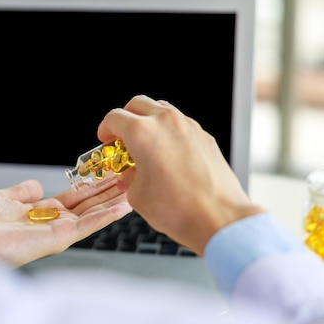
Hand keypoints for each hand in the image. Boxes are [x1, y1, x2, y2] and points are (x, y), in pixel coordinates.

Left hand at [0, 179, 130, 266]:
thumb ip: (20, 192)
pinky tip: (124, 205)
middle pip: (87, 205)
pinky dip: (106, 216)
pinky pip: (87, 225)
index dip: (89, 186)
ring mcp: (55, 232)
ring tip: (134, 188)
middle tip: (130, 177)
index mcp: (36, 214)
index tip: (106, 175)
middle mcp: (48, 224)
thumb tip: (36, 186)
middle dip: (107, 191)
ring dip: (113, 201)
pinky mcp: (58, 239)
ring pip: (92, 215)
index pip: (71, 199)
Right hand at [97, 95, 264, 255]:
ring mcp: (188, 127)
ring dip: (149, 122)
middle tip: (122, 138)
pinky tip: (168, 155)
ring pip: (161, 110)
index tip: (106, 139)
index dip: (105, 129)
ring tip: (146, 145)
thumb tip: (130, 175)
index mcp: (142, 133)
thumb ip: (128, 178)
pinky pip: (181, 125)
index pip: (114, 117)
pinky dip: (169, 133)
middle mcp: (165, 122)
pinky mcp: (204, 137)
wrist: (219, 218)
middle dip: (126, 118)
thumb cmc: (179, 209)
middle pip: (137, 104)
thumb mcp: (137, 196)